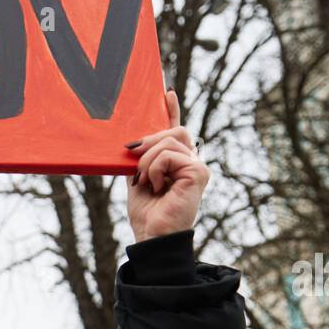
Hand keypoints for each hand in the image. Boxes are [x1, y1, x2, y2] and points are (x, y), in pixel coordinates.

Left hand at [125, 89, 209, 242]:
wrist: (153, 236)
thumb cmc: (147, 213)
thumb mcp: (138, 178)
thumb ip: (141, 157)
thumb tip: (135, 141)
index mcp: (178, 163)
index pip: (177, 131)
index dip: (172, 111)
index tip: (166, 93)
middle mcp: (191, 162)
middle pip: (174, 130)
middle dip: (149, 139)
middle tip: (130, 152)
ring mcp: (197, 166)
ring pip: (169, 141)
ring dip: (147, 161)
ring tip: (146, 183)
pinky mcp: (198, 172)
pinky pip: (168, 155)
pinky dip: (154, 169)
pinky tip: (157, 187)